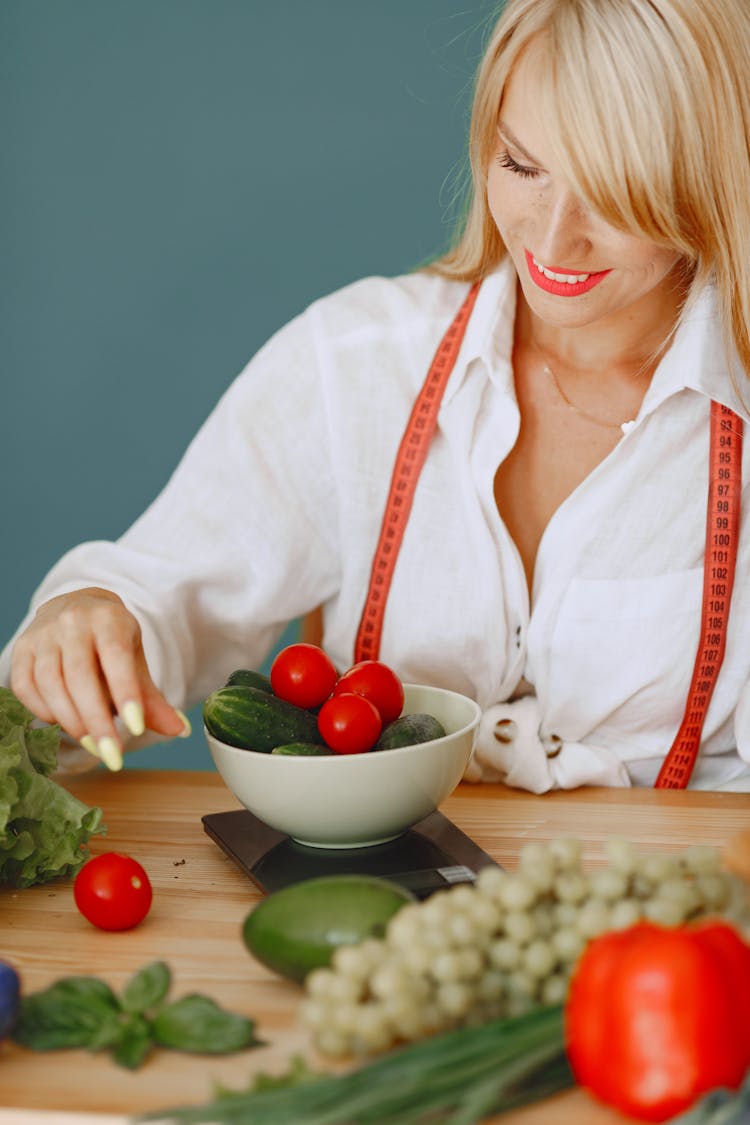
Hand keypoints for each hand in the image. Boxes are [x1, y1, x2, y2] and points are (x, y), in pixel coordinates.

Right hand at [10, 588, 188, 769]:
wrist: (75, 606)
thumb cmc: (111, 640)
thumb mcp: (135, 660)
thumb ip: (152, 698)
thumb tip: (181, 731)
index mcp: (109, 618)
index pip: (117, 656)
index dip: (125, 693)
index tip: (136, 729)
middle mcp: (73, 622)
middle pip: (80, 676)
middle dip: (96, 721)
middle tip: (113, 755)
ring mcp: (43, 634)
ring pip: (51, 683)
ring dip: (72, 722)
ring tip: (94, 745)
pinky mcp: (21, 649)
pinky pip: (26, 687)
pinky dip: (44, 711)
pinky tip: (62, 723)